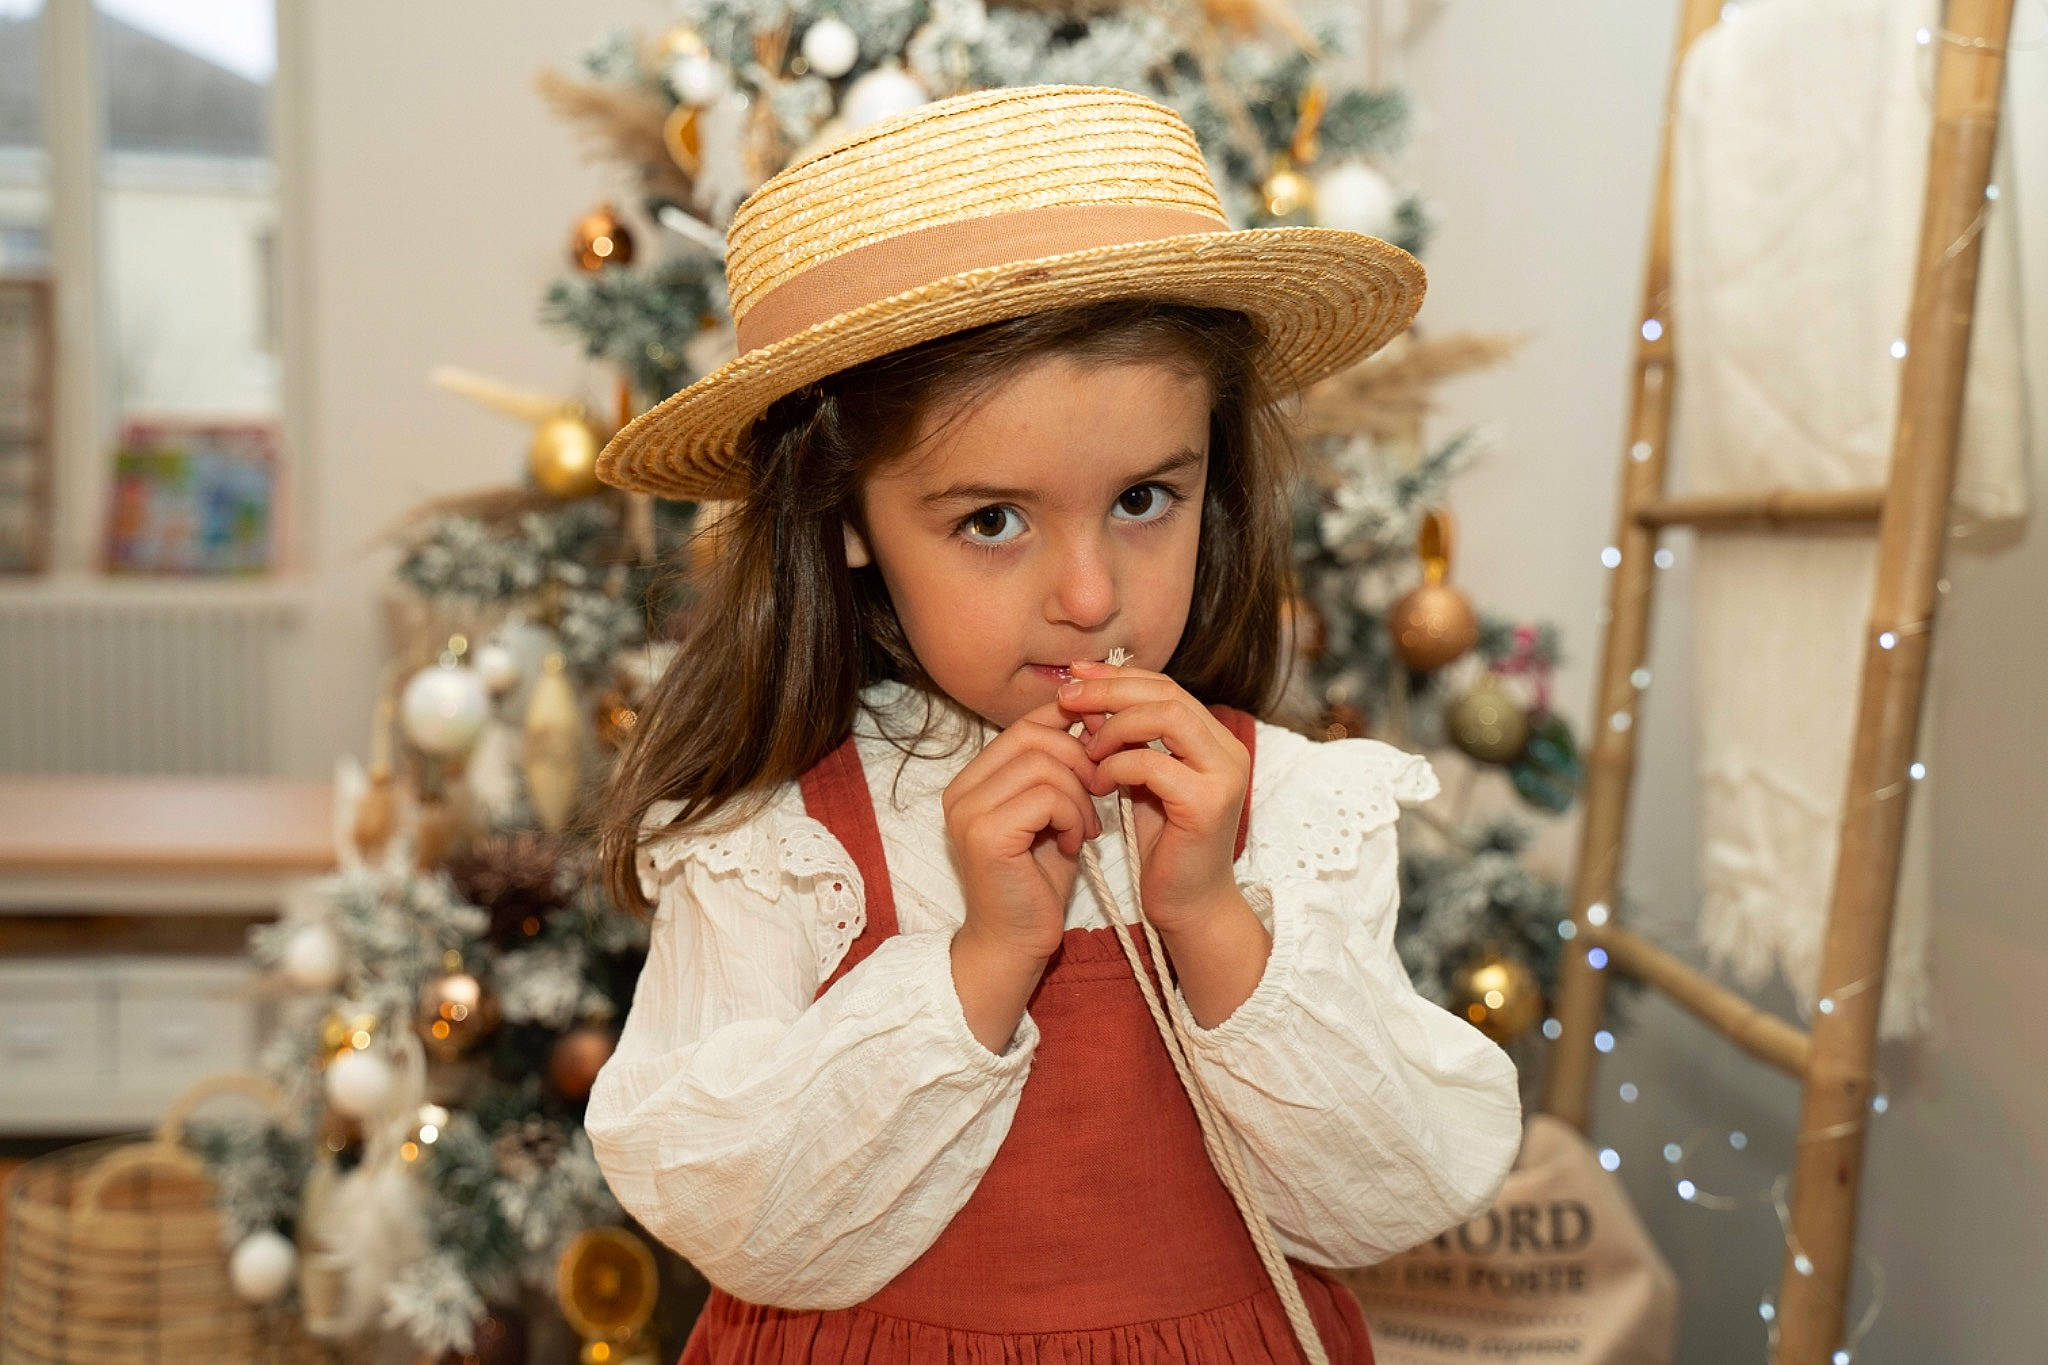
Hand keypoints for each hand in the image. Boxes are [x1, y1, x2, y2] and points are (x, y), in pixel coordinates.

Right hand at [942, 698, 1102, 965]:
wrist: (1017, 943)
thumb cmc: (1038, 882)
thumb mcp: (1051, 813)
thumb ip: (1059, 770)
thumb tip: (1092, 718)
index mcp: (973, 779)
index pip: (1025, 723)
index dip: (1070, 727)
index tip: (1104, 750)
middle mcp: (960, 789)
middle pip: (1034, 735)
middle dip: (1080, 760)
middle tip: (1098, 796)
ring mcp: (968, 810)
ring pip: (1044, 765)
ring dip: (1079, 795)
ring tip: (1084, 828)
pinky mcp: (985, 834)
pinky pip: (1046, 797)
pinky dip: (1072, 817)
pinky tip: (1072, 844)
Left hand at [1056, 660, 1249, 937]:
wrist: (1188, 906)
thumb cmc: (1163, 847)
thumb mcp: (1140, 781)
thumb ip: (1125, 742)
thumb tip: (1086, 703)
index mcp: (1214, 740)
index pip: (1166, 687)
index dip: (1119, 677)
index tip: (1076, 676)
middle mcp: (1228, 750)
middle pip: (1167, 693)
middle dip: (1110, 690)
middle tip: (1067, 698)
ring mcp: (1223, 776)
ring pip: (1166, 716)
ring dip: (1114, 726)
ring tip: (1085, 749)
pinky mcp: (1206, 804)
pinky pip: (1153, 763)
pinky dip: (1117, 765)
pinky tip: (1097, 783)